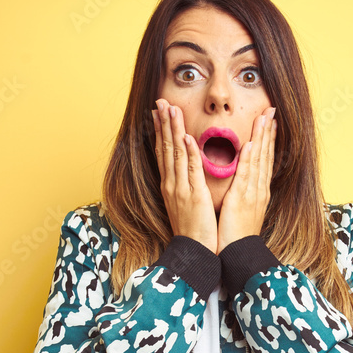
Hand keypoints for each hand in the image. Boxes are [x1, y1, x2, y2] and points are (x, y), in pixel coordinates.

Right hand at [152, 99, 217, 252]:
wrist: (194, 251)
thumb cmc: (193, 229)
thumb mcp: (184, 203)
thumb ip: (184, 184)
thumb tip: (184, 170)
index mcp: (170, 185)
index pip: (163, 152)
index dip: (160, 131)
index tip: (158, 112)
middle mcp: (171, 184)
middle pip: (165, 148)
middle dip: (163, 123)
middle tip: (161, 102)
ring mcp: (180, 189)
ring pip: (176, 154)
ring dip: (173, 130)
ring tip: (171, 110)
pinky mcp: (193, 196)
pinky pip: (190, 171)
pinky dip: (188, 153)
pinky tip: (185, 137)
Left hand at [216, 107, 276, 253]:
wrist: (239, 254)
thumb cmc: (237, 234)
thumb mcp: (242, 208)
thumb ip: (244, 191)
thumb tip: (243, 179)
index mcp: (258, 190)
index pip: (264, 159)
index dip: (267, 139)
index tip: (270, 121)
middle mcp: (259, 189)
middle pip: (266, 155)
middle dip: (268, 132)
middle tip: (271, 111)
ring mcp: (253, 194)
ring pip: (259, 161)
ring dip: (261, 139)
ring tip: (264, 118)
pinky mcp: (243, 200)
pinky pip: (246, 177)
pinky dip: (249, 160)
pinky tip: (251, 146)